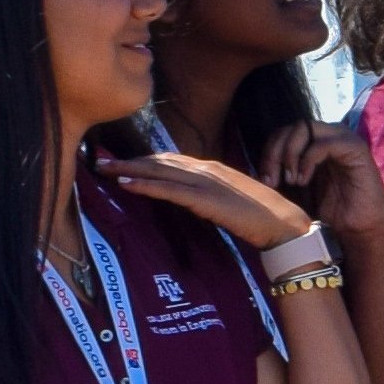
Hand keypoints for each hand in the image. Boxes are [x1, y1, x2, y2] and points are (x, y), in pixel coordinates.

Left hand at [95, 148, 319, 253]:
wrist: (284, 224)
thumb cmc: (263, 218)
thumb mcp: (231, 202)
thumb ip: (211, 198)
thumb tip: (194, 203)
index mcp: (213, 169)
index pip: (171, 160)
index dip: (145, 159)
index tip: (123, 161)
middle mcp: (206, 170)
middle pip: (160, 161)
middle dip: (129, 160)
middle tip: (100, 160)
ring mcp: (206, 183)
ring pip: (159, 172)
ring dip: (129, 169)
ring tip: (104, 168)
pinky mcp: (205, 200)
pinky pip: (168, 190)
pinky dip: (145, 185)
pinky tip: (125, 184)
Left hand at [259, 119, 383, 268]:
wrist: (359, 231)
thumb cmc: (330, 214)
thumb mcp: (297, 192)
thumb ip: (282, 174)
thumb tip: (255, 170)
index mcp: (315, 145)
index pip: (284, 133)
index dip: (269, 151)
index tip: (266, 180)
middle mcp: (328, 137)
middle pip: (290, 127)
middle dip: (275, 152)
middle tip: (273, 180)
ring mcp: (343, 140)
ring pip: (304, 127)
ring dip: (290, 153)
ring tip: (291, 180)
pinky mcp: (355, 149)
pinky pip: (323, 143)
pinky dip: (308, 160)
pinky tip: (304, 180)